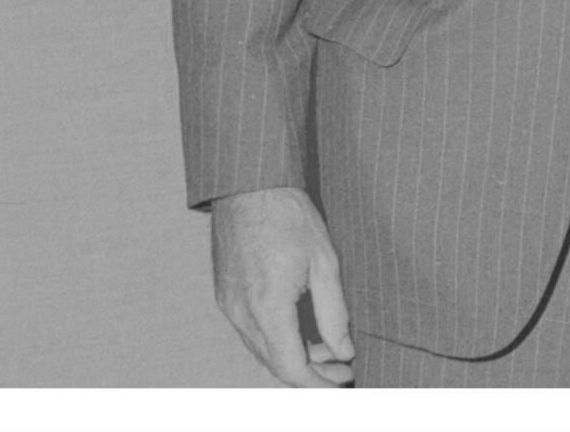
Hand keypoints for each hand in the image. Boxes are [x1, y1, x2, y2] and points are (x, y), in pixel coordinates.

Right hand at [210, 186, 354, 386]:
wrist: (248, 185)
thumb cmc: (289, 216)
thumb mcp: (325, 261)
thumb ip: (334, 312)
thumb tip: (343, 350)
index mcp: (267, 307)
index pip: (291, 367)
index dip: (318, 383)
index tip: (343, 383)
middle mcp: (241, 313)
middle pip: (275, 364)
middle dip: (311, 374)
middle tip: (344, 369)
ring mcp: (228, 306)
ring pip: (262, 350)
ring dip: (294, 357)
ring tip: (330, 351)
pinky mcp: (225, 296)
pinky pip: (251, 332)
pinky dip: (277, 340)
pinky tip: (303, 331)